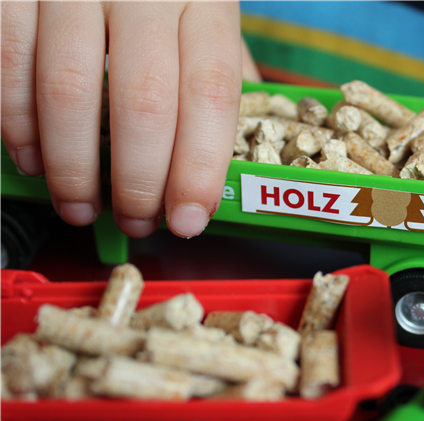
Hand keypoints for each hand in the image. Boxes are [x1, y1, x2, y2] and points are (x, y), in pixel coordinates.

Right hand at [1, 1, 249, 238]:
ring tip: (80, 207)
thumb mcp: (205, 8)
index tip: (190, 219)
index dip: (201, 167)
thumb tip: (229, 150)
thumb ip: (218, 68)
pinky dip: (17, 121)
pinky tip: (31, 160)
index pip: (212, 93)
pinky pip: (9, 59)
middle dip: (139, 181)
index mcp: (204, 0)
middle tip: (136, 221)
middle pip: (145, 101)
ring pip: (70, 89)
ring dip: (72, 166)